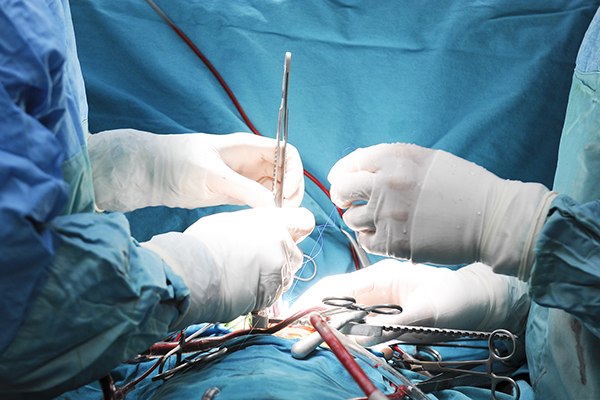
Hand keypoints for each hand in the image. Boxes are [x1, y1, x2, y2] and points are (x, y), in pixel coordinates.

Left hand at [89, 129, 303, 211]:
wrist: (154, 173)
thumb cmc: (179, 162)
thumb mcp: (214, 175)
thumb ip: (246, 189)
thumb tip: (274, 206)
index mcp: (249, 147)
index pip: (288, 153)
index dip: (294, 172)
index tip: (286, 193)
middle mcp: (250, 161)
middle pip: (286, 174)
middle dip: (291, 192)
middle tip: (283, 213)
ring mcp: (244, 178)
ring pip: (276, 190)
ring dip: (280, 204)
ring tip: (273, 221)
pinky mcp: (235, 193)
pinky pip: (261, 201)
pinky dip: (267, 211)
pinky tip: (261, 222)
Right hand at [143, 207, 314, 325]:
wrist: (195, 274)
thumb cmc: (204, 245)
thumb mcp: (229, 222)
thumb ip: (253, 227)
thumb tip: (255, 233)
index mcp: (271, 221)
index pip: (304, 220)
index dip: (298, 229)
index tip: (292, 234)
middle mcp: (281, 243)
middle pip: (296, 253)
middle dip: (282, 259)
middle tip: (257, 261)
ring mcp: (279, 270)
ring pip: (286, 276)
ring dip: (272, 278)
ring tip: (244, 276)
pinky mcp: (273, 293)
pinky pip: (274, 294)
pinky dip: (263, 294)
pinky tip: (242, 288)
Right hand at [289, 260, 529, 345]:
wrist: (477, 300)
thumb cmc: (455, 299)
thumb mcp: (427, 313)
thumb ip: (396, 326)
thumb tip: (366, 337)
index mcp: (380, 277)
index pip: (336, 287)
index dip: (312, 302)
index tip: (295, 317)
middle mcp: (374, 286)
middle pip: (334, 300)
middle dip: (313, 317)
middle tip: (296, 337)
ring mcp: (379, 299)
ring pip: (343, 312)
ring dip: (326, 326)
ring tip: (308, 341)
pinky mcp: (385, 312)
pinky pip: (358, 321)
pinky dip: (344, 332)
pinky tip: (335, 340)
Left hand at [328, 143, 556, 277]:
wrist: (490, 218)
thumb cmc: (463, 187)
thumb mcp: (427, 159)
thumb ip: (392, 163)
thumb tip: (360, 172)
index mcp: (394, 158)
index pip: (350, 164)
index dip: (341, 173)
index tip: (341, 179)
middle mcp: (386, 183)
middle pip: (341, 190)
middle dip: (341, 196)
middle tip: (347, 201)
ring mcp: (387, 215)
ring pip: (349, 218)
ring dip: (358, 219)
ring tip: (376, 220)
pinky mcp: (394, 243)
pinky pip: (364, 242)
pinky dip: (370, 239)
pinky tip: (384, 235)